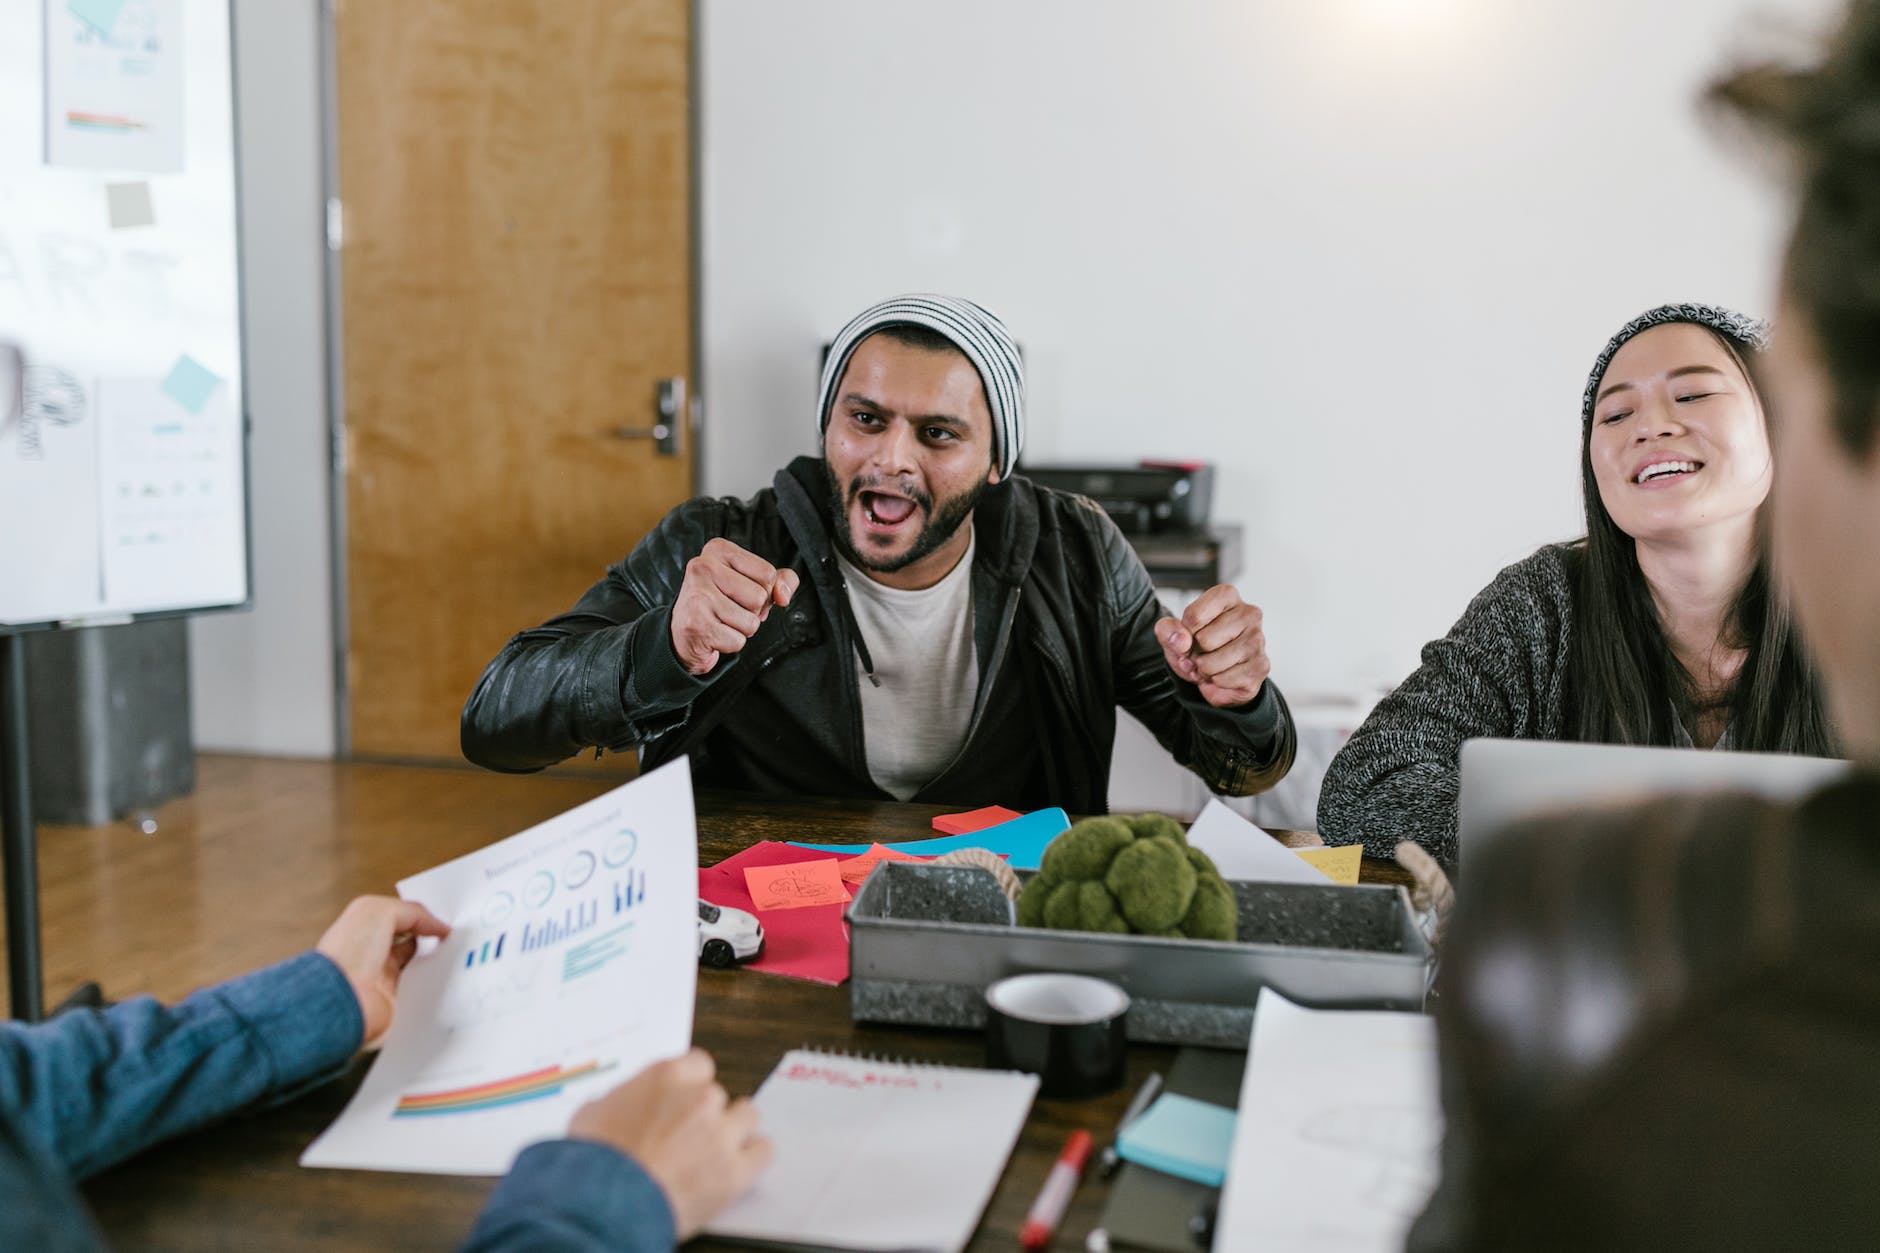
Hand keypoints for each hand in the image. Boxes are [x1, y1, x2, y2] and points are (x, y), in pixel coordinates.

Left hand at [315, 896, 449, 1048]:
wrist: (342, 1000)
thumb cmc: (348, 954)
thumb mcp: (381, 912)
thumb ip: (412, 912)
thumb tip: (436, 926)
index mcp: (361, 929)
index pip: (397, 917)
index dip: (419, 916)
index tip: (442, 917)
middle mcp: (369, 954)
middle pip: (409, 942)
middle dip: (430, 938)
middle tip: (451, 935)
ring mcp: (380, 979)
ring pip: (417, 967)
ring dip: (433, 961)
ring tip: (451, 954)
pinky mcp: (391, 1002)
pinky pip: (418, 991)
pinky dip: (431, 985)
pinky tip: (442, 977)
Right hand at [568, 1048, 772, 1238]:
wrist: (602, 1204)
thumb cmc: (592, 1161)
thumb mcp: (594, 1111)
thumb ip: (625, 1098)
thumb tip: (628, 1103)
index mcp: (667, 1076)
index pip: (699, 1064)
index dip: (691, 1086)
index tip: (684, 1101)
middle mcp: (699, 1098)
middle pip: (719, 1095)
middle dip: (706, 1114)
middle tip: (688, 1137)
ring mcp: (721, 1134)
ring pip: (747, 1116)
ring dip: (734, 1130)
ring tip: (715, 1151)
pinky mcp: (735, 1171)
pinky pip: (764, 1151)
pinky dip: (753, 1158)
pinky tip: (739, 1166)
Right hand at [670, 538, 800, 675]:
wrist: (684, 634)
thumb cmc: (722, 604)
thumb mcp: (753, 583)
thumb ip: (781, 581)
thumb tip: (784, 595)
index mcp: (718, 549)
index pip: (768, 573)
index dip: (764, 591)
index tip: (740, 593)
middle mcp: (703, 566)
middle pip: (760, 597)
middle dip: (753, 612)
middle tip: (729, 610)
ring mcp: (697, 595)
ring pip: (752, 622)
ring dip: (742, 629)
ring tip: (721, 621)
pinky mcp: (696, 623)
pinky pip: (738, 641)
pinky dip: (731, 643)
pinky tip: (714, 634)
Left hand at [1154, 585, 1269, 707]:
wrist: (1217, 672)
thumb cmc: (1198, 645)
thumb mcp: (1174, 634)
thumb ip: (1168, 630)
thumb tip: (1181, 641)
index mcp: (1227, 596)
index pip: (1193, 616)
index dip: (1184, 633)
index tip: (1191, 635)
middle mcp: (1248, 613)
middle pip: (1203, 640)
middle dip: (1195, 653)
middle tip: (1202, 653)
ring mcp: (1258, 640)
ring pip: (1211, 663)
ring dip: (1204, 670)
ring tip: (1211, 664)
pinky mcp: (1261, 666)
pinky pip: (1223, 680)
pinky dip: (1216, 682)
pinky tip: (1223, 674)